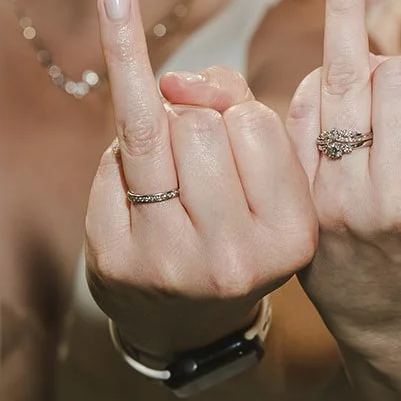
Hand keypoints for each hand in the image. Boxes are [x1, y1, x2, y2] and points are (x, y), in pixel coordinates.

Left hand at [84, 0, 317, 360]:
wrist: (184, 319)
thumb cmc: (231, 220)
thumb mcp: (262, 168)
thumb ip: (234, 98)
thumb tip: (172, 81)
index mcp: (290, 234)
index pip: (254, 121)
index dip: (236, 114)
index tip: (235, 141)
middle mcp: (234, 258)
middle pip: (198, 124)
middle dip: (192, 122)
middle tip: (194, 163)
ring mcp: (170, 263)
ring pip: (151, 132)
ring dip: (156, 129)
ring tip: (168, 169)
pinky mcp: (115, 261)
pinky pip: (111, 161)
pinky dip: (120, 159)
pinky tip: (136, 195)